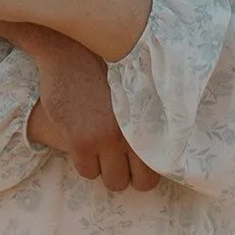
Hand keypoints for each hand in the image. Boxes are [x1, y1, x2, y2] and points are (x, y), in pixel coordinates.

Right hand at [36, 41, 159, 192]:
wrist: (73, 51)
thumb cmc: (106, 69)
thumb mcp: (137, 93)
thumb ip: (148, 122)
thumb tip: (159, 153)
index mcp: (151, 121)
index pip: (161, 168)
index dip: (146, 169)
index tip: (136, 161)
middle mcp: (135, 133)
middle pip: (142, 183)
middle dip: (131, 173)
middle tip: (116, 158)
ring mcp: (108, 138)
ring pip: (113, 181)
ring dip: (106, 167)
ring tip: (98, 145)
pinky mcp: (82, 141)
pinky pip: (88, 172)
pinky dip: (84, 162)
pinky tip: (80, 140)